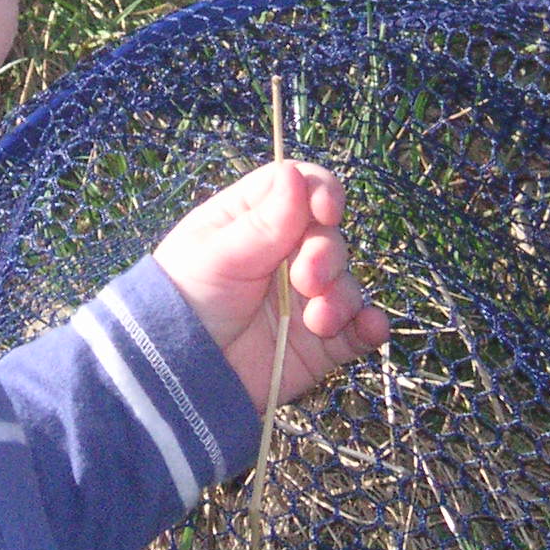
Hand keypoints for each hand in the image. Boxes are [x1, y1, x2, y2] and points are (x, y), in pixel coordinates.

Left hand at [152, 161, 387, 414]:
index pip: (302, 189)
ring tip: (318, 321)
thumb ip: (263, 224)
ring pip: (347, 282)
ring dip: (342, 297)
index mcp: (255, 220)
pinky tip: (369, 329)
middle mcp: (286, 253)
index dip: (321, 192)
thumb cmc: (185, 301)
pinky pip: (359, 328)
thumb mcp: (217, 257)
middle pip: (329, 236)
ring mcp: (306, 297)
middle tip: (306, 280)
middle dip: (326, 255)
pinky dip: (370, 326)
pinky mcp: (322, 340)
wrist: (179, 374)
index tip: (326, 211)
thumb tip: (296, 175)